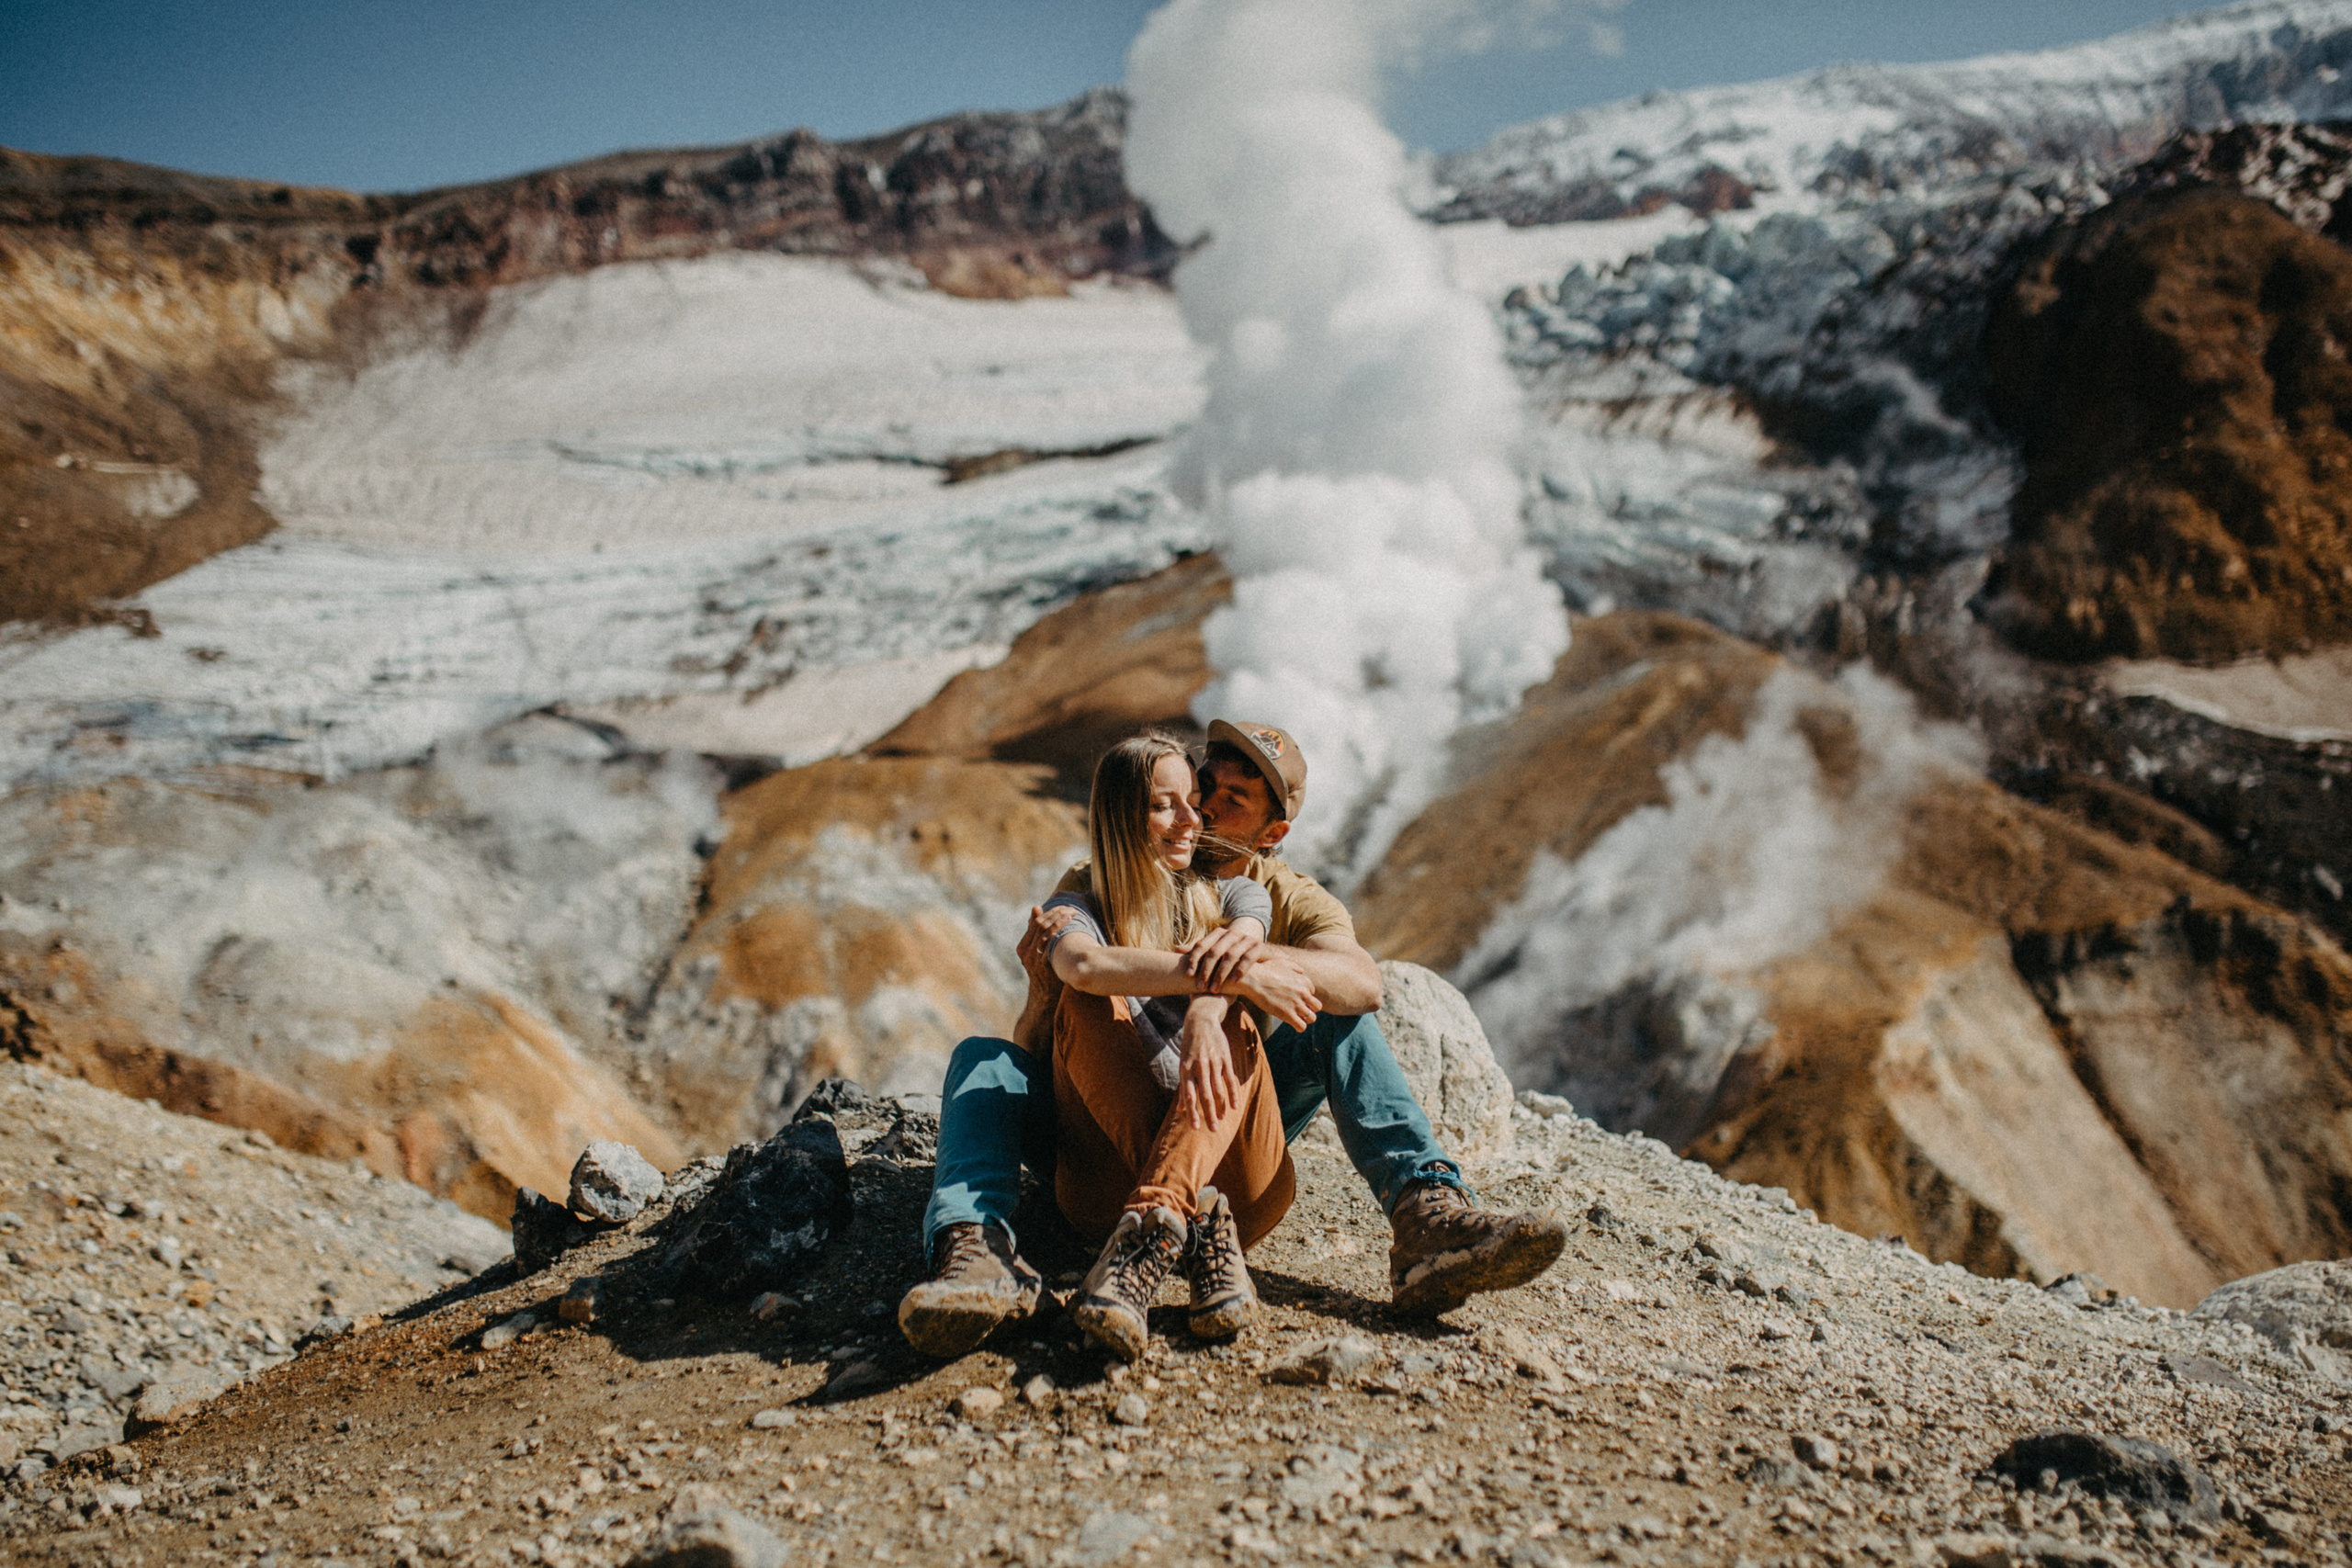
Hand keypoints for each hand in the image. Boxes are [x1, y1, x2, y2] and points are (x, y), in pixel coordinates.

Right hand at [1016, 904, 1078, 989]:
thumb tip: (1036, 907)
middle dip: (1056, 914)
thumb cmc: (1044, 970)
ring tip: (1071, 916)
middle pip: (1040, 925)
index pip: (1036, 921)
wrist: (1045, 994)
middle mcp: (1025, 952)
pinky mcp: (1041, 967)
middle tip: (1071, 909)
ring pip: (1044, 934)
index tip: (1064, 907)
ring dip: (1058, 923)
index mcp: (1023, 946)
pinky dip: (1055, 937)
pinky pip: (1047, 948)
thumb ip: (1036, 932)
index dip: (1051, 912)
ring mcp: (1032, 959)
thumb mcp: (1037, 951)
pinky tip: (1065, 930)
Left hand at [1176, 1002, 1243, 1129]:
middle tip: (1213, 1130)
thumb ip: (1184, 1088)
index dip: (1192, 1112)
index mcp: (1186, 1069)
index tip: (1195, 1128)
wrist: (1201, 1020)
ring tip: (1222, 1120)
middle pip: (1204, 1096)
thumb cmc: (1190, 1046)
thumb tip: (1180, 1110)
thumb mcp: (1183, 1064)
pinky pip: (1230, 1079)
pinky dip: (1232, 1093)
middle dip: (1208, 1114)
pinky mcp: (1225, 1058)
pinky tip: (1235, 1106)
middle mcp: (1199, 1067)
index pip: (1189, 1095)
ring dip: (1221, 1107)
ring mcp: (1213, 1062)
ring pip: (1218, 1089)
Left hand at [1181, 918, 1264, 994]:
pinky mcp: (1260, 946)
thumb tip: (1176, 949)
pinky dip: (1239, 970)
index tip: (1189, 975)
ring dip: (1221, 974)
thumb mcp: (1215, 956)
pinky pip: (1248, 958)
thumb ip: (1199, 953)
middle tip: (1200, 987)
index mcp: (1219, 934)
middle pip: (1215, 951)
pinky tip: (1232, 982)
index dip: (1194, 959)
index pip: (1202, 944)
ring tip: (1214, 989)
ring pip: (1230, 955)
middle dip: (1206, 970)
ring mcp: (1247, 939)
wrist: (1262, 959)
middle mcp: (1232, 934)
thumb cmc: (1232, 960)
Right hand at [1233, 953, 1319, 1032]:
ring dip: (1305, 1019)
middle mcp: (1304, 992)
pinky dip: (1299, 1027)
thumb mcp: (1283, 962)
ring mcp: (1297, 1004)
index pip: (1312, 992)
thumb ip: (1295, 967)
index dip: (1304, 996)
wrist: (1253, 979)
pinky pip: (1302, 1026)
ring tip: (1296, 1018)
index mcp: (1304, 980)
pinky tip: (1293, 1024)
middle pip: (1317, 1006)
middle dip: (1310, 1008)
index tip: (1295, 997)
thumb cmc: (1265, 970)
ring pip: (1312, 1018)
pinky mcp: (1288, 1014)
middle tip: (1299, 1010)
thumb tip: (1302, 971)